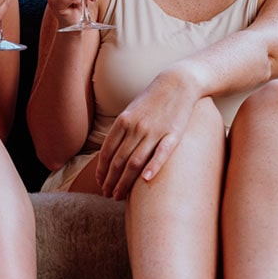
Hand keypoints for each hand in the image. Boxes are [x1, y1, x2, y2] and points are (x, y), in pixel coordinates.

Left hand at [95, 72, 199, 199]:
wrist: (177, 83)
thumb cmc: (152, 100)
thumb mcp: (130, 111)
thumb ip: (120, 131)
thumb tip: (109, 154)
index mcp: (123, 122)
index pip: (107, 152)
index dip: (102, 171)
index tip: (100, 183)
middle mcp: (136, 127)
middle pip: (119, 161)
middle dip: (110, 181)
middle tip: (107, 194)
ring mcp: (154, 131)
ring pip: (135, 162)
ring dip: (124, 182)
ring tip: (118, 195)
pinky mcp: (173, 134)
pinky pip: (161, 154)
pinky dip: (152, 168)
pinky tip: (144, 181)